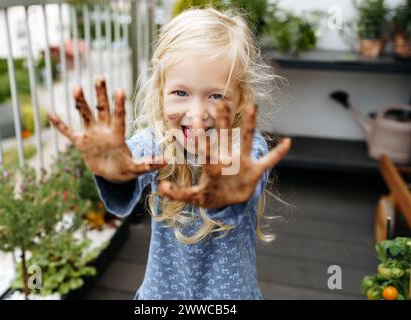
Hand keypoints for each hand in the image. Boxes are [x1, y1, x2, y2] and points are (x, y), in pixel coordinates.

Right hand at [48, 77, 164, 181]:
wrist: (110, 174)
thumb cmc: (125, 169)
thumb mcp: (135, 168)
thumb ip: (147, 164)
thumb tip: (165, 161)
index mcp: (117, 135)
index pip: (118, 117)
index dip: (118, 104)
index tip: (120, 89)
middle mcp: (104, 130)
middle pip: (102, 109)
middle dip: (101, 94)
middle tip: (100, 77)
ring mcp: (91, 135)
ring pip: (85, 115)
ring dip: (80, 102)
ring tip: (76, 87)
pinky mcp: (81, 142)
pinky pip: (69, 133)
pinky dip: (60, 126)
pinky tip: (51, 115)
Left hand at [158, 102, 290, 208]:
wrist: (228, 201)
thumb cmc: (211, 195)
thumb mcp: (195, 198)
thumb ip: (178, 194)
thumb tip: (160, 188)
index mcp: (212, 165)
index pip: (205, 148)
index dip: (200, 135)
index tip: (194, 118)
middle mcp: (227, 159)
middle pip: (224, 137)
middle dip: (222, 121)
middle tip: (220, 101)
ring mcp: (242, 163)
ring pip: (247, 140)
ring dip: (250, 125)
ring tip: (253, 106)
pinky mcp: (255, 171)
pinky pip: (268, 161)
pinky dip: (277, 154)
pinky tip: (287, 142)